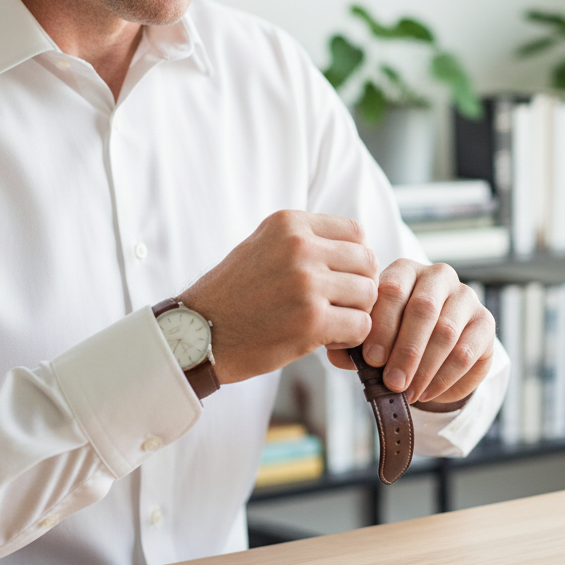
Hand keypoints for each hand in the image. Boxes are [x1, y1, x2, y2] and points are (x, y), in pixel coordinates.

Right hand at [180, 210, 377, 383]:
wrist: (197, 334)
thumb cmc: (232, 295)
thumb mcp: (263, 246)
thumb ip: (304, 240)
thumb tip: (356, 246)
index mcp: (289, 224)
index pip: (355, 232)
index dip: (356, 259)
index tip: (342, 278)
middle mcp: (299, 247)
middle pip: (367, 261)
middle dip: (361, 286)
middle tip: (342, 305)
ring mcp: (306, 284)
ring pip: (368, 294)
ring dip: (355, 313)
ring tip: (330, 322)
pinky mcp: (311, 321)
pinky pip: (361, 325)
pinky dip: (350, 337)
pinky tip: (326, 340)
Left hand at [326, 259, 494, 407]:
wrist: (434, 353)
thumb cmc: (393, 338)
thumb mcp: (369, 337)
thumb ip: (350, 342)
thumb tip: (339, 353)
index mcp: (403, 270)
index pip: (392, 289)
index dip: (381, 326)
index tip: (370, 360)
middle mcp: (437, 276)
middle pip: (423, 308)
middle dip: (405, 350)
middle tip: (391, 381)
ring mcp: (465, 296)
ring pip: (446, 331)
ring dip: (424, 368)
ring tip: (407, 392)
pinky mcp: (485, 322)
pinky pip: (466, 351)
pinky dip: (444, 377)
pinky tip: (426, 392)